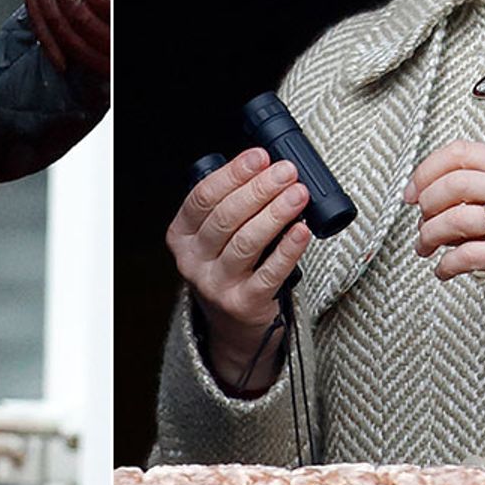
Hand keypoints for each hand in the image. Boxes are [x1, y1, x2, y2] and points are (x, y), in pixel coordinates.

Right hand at [166, 148, 311, 391]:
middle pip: (226, 216)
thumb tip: (269, 168)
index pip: (204, 196)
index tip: (261, 157)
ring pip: (247, 242)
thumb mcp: (214, 236)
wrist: (235, 327)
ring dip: (276, 212)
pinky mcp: (243, 305)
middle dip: (260, 188)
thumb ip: (231, 205)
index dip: (233, 173)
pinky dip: (288, 249)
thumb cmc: (231, 267)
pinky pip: (269, 273)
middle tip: (287, 171)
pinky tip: (302, 230)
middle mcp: (192, 261)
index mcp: (181, 235)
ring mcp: (215, 285)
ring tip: (299, 193)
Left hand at [405, 140, 484, 304]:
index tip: (411, 191)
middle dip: (425, 205)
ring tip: (425, 247)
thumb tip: (424, 192)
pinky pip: (469, 256)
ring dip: (429, 236)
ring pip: (455, 220)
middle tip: (420, 220)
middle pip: (452, 185)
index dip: (425, 170)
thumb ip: (479, 181)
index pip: (459, 152)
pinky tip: (443, 269)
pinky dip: (446, 264)